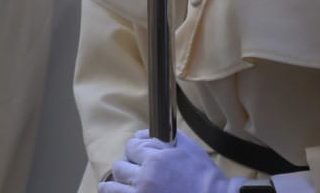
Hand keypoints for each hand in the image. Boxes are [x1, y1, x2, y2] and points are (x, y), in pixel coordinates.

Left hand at [99, 129, 247, 192]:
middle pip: (120, 167)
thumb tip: (142, 133)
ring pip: (113, 186)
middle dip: (129, 168)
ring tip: (130, 186)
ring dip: (121, 184)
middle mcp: (145, 179)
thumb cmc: (206, 181)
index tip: (143, 156)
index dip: (137, 150)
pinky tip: (124, 192)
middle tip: (140, 173)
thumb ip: (166, 137)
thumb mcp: (191, 150)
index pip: (131, 147)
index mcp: (156, 161)